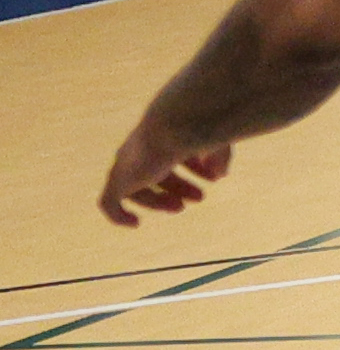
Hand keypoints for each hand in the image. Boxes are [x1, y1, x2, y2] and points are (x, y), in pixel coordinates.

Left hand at [100, 124, 230, 224]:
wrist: (178, 126)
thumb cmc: (200, 129)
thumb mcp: (216, 142)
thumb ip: (217, 157)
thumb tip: (219, 174)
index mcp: (159, 133)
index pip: (172, 153)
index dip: (194, 168)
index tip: (213, 178)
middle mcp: (139, 146)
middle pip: (155, 172)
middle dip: (177, 186)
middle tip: (199, 198)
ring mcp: (126, 164)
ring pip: (136, 188)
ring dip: (158, 200)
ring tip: (180, 208)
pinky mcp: (118, 180)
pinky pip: (109, 203)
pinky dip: (120, 215)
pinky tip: (134, 223)